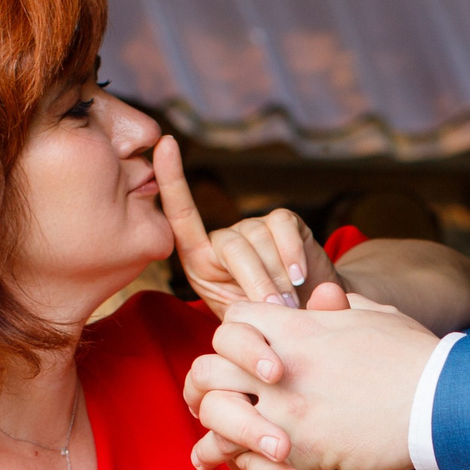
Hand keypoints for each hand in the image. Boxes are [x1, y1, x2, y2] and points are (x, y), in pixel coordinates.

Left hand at [154, 134, 321, 311]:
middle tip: (275, 310)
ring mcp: (252, 227)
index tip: (165, 143)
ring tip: (289, 303)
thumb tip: (264, 302)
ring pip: (260, 240)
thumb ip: (240, 309)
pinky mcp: (283, 223)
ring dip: (278, 277)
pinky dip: (292, 254)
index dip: (171, 179)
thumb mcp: (241, 321)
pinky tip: (300, 276)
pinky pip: (282, 229)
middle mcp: (222, 238)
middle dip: (256, 281)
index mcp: (199, 260)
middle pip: (232, 246)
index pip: (180, 215)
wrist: (304, 319)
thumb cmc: (265, 325)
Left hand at [182, 292, 434, 469]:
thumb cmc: (415, 355)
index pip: (231, 323)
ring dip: (213, 447)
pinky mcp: (305, 452)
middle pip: (208, 373)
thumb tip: (328, 294)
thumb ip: (341, 305)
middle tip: (206, 409)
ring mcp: (288, 411)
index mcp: (296, 329)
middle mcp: (281, 368)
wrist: (441, 398)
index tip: (234, 360)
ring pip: (220, 428)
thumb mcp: (375, 315)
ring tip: (208, 459)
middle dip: (202, 393)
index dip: (228, 341)